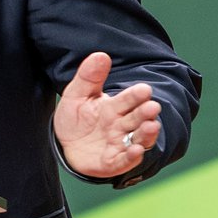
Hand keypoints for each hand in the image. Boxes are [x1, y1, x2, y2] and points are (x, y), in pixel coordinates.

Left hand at [54, 52, 161, 178]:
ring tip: (151, 126)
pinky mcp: (112, 162)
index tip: (144, 89)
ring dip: (146, 134)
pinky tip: (137, 150)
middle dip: (145, 113)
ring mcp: (118, 144)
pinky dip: (132, 157)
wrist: (65, 144)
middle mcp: (120, 125)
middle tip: (153, 106)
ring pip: (137, 139)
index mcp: (114, 107)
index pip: (127, 99)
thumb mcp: (76, 94)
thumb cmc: (75, 118)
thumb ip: (89, 77)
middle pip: (136, 118)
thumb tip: (100, 55)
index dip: (135, 95)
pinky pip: (124, 161)